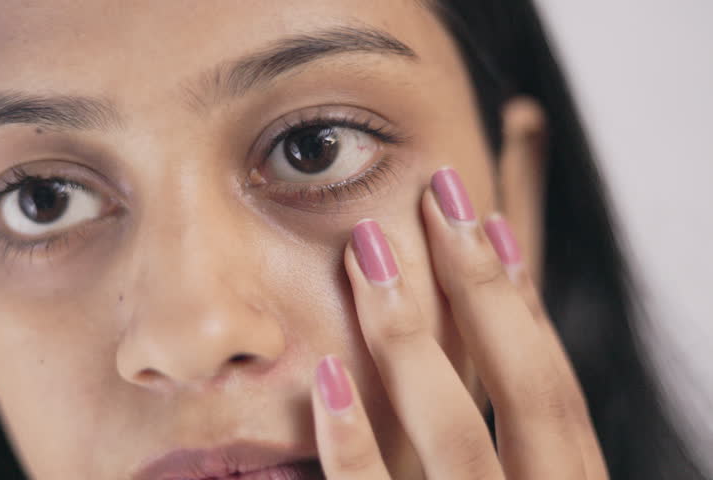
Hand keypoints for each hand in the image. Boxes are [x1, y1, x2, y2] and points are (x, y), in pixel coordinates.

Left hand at [310, 167, 609, 478]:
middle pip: (526, 395)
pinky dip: (352, 445)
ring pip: (455, 438)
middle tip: (436, 196)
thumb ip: (513, 410)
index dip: (523, 301)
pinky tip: (327, 377)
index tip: (487, 221)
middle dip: (480, 291)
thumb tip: (505, 291)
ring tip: (367, 253)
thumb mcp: (520, 469)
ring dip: (409, 342)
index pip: (556, 388)